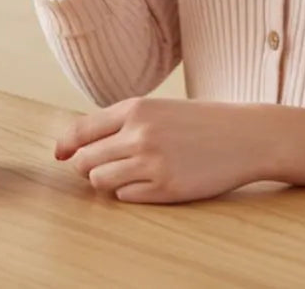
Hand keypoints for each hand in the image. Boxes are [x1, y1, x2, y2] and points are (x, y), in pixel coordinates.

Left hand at [55, 98, 270, 203]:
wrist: (244, 135)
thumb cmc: (200, 122)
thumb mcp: (159, 109)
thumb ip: (123, 122)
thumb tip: (76, 146)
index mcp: (135, 108)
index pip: (82, 130)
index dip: (65, 145)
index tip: (59, 154)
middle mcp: (139, 133)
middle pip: (85, 161)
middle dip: (86, 167)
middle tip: (101, 167)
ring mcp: (152, 162)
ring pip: (101, 181)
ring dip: (106, 181)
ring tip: (128, 174)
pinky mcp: (166, 188)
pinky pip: (126, 197)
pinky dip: (130, 193)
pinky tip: (150, 182)